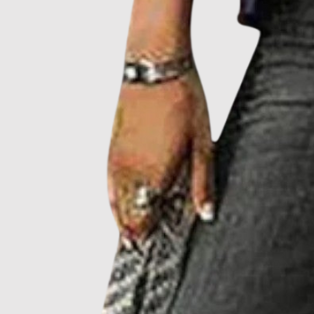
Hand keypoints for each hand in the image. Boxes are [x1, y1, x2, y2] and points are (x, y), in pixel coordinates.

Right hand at [106, 65, 213, 239]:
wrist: (155, 61)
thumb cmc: (184, 99)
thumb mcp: (204, 143)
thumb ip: (203, 183)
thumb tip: (205, 215)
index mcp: (153, 174)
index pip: (145, 220)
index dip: (150, 238)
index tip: (156, 252)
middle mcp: (129, 170)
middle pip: (127, 216)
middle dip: (135, 234)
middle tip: (140, 252)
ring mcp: (117, 157)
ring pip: (114, 202)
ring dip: (123, 219)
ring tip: (130, 238)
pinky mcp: (112, 145)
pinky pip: (109, 183)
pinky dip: (115, 199)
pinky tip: (122, 205)